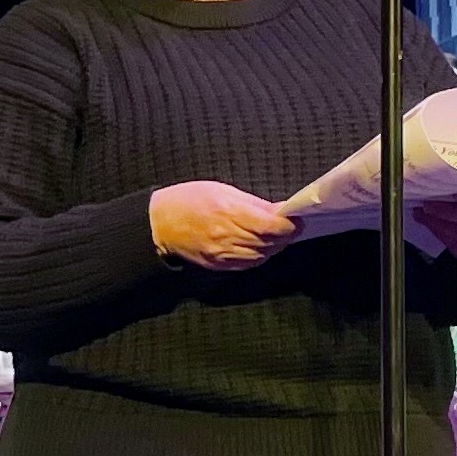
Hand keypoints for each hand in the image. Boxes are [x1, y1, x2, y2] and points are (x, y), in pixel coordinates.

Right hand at [147, 180, 294, 271]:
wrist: (159, 225)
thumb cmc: (188, 201)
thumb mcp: (221, 190)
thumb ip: (252, 203)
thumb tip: (278, 210)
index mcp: (228, 212)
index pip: (271, 226)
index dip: (289, 225)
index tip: (297, 219)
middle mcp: (227, 236)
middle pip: (269, 242)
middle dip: (286, 235)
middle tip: (293, 226)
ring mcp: (223, 254)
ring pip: (262, 255)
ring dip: (274, 246)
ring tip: (278, 235)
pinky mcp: (219, 265)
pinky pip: (248, 264)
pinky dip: (260, 255)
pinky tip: (261, 246)